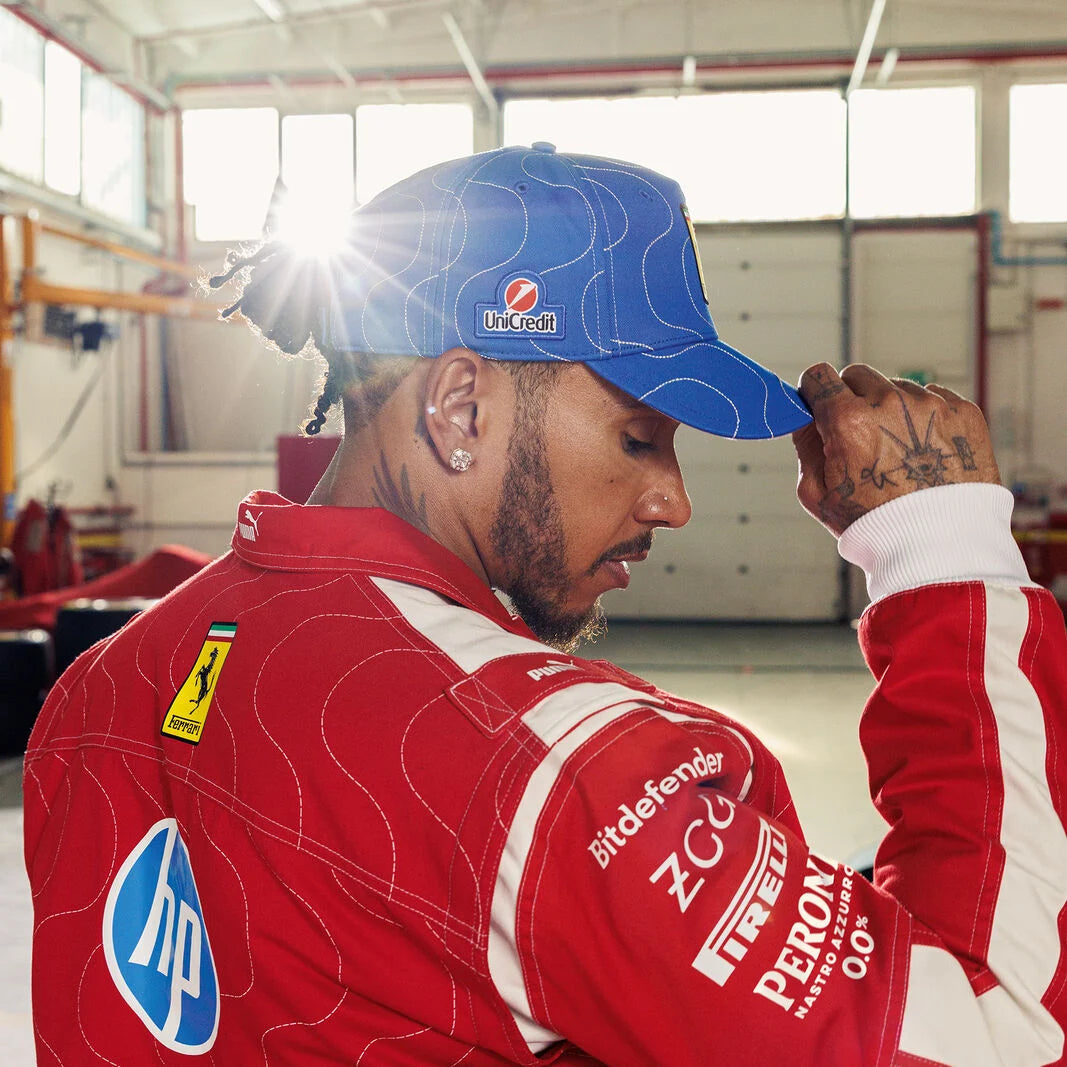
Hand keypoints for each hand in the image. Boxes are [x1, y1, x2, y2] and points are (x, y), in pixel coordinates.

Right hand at [792, 363, 1000, 536]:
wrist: (939, 545)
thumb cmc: (875, 525)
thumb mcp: (817, 494)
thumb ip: (805, 447)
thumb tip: (805, 417)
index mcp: (848, 420)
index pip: (818, 375)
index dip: (814, 392)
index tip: (819, 406)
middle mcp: (890, 403)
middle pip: (858, 375)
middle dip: (851, 397)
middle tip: (858, 434)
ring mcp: (931, 405)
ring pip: (898, 387)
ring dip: (891, 409)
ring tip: (898, 452)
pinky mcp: (964, 413)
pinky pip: (935, 399)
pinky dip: (926, 419)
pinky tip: (924, 453)